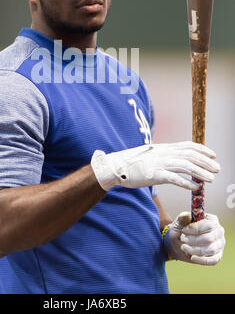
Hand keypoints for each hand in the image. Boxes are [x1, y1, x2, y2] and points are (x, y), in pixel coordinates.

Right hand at [91, 141, 218, 190]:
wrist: (116, 166)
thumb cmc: (133, 162)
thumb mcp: (151, 154)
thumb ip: (164, 156)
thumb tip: (176, 161)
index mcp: (164, 147)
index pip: (187, 146)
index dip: (202, 150)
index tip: (213, 155)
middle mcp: (164, 153)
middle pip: (190, 155)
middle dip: (206, 162)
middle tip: (217, 169)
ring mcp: (159, 163)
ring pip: (185, 166)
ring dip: (200, 172)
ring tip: (211, 178)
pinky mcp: (154, 175)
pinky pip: (174, 178)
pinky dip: (187, 182)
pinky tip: (195, 187)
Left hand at [164, 212, 224, 264]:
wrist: (177, 242)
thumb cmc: (181, 229)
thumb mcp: (180, 221)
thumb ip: (183, 217)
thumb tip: (186, 216)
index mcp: (212, 220)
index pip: (209, 225)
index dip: (196, 229)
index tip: (184, 230)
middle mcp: (218, 232)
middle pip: (210, 238)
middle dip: (194, 240)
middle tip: (182, 239)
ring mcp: (219, 245)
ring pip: (210, 250)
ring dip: (195, 249)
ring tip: (183, 247)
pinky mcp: (217, 256)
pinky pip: (212, 260)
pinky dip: (201, 259)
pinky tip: (192, 257)